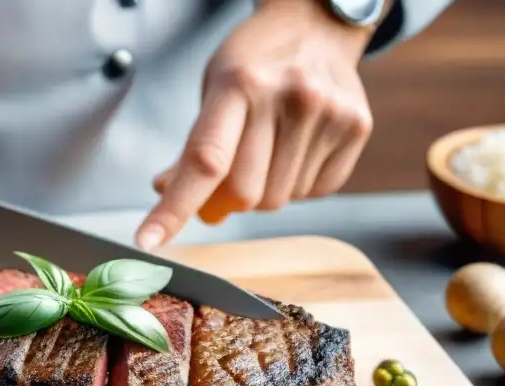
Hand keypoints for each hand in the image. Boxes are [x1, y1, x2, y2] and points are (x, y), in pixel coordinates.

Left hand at [137, 0, 374, 248]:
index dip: (175, 209)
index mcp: (239, 83)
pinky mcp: (356, 126)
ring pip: (280, 200)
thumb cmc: (256, 63)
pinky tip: (299, 147)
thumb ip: (194, 147)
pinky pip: (316, 191)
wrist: (317, 25)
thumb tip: (166, 192)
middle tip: (233, 173)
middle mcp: (288, 95)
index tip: (148, 241)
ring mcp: (327, 112)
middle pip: (245, 194)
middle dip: (231, 198)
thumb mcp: (214, 91)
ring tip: (273, 146)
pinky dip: (300, 184)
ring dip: (267, 190)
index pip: (204, 161)